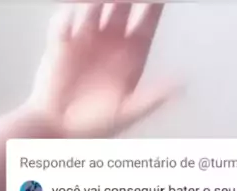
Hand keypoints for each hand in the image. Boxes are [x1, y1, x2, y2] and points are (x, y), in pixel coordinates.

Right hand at [29, 2, 176, 137]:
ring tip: (98, 2)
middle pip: (123, 1)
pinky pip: (65, 15)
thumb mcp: (126, 114)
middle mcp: (111, 40)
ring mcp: (87, 37)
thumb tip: (179, 86)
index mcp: (132, 54)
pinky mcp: (62, 39)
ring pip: (95, 3)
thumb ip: (152, 98)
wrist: (57, 131)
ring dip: (95, 0)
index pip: (148, 16)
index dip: (154, 3)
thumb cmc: (92, 128)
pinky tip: (71, 22)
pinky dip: (68, 15)